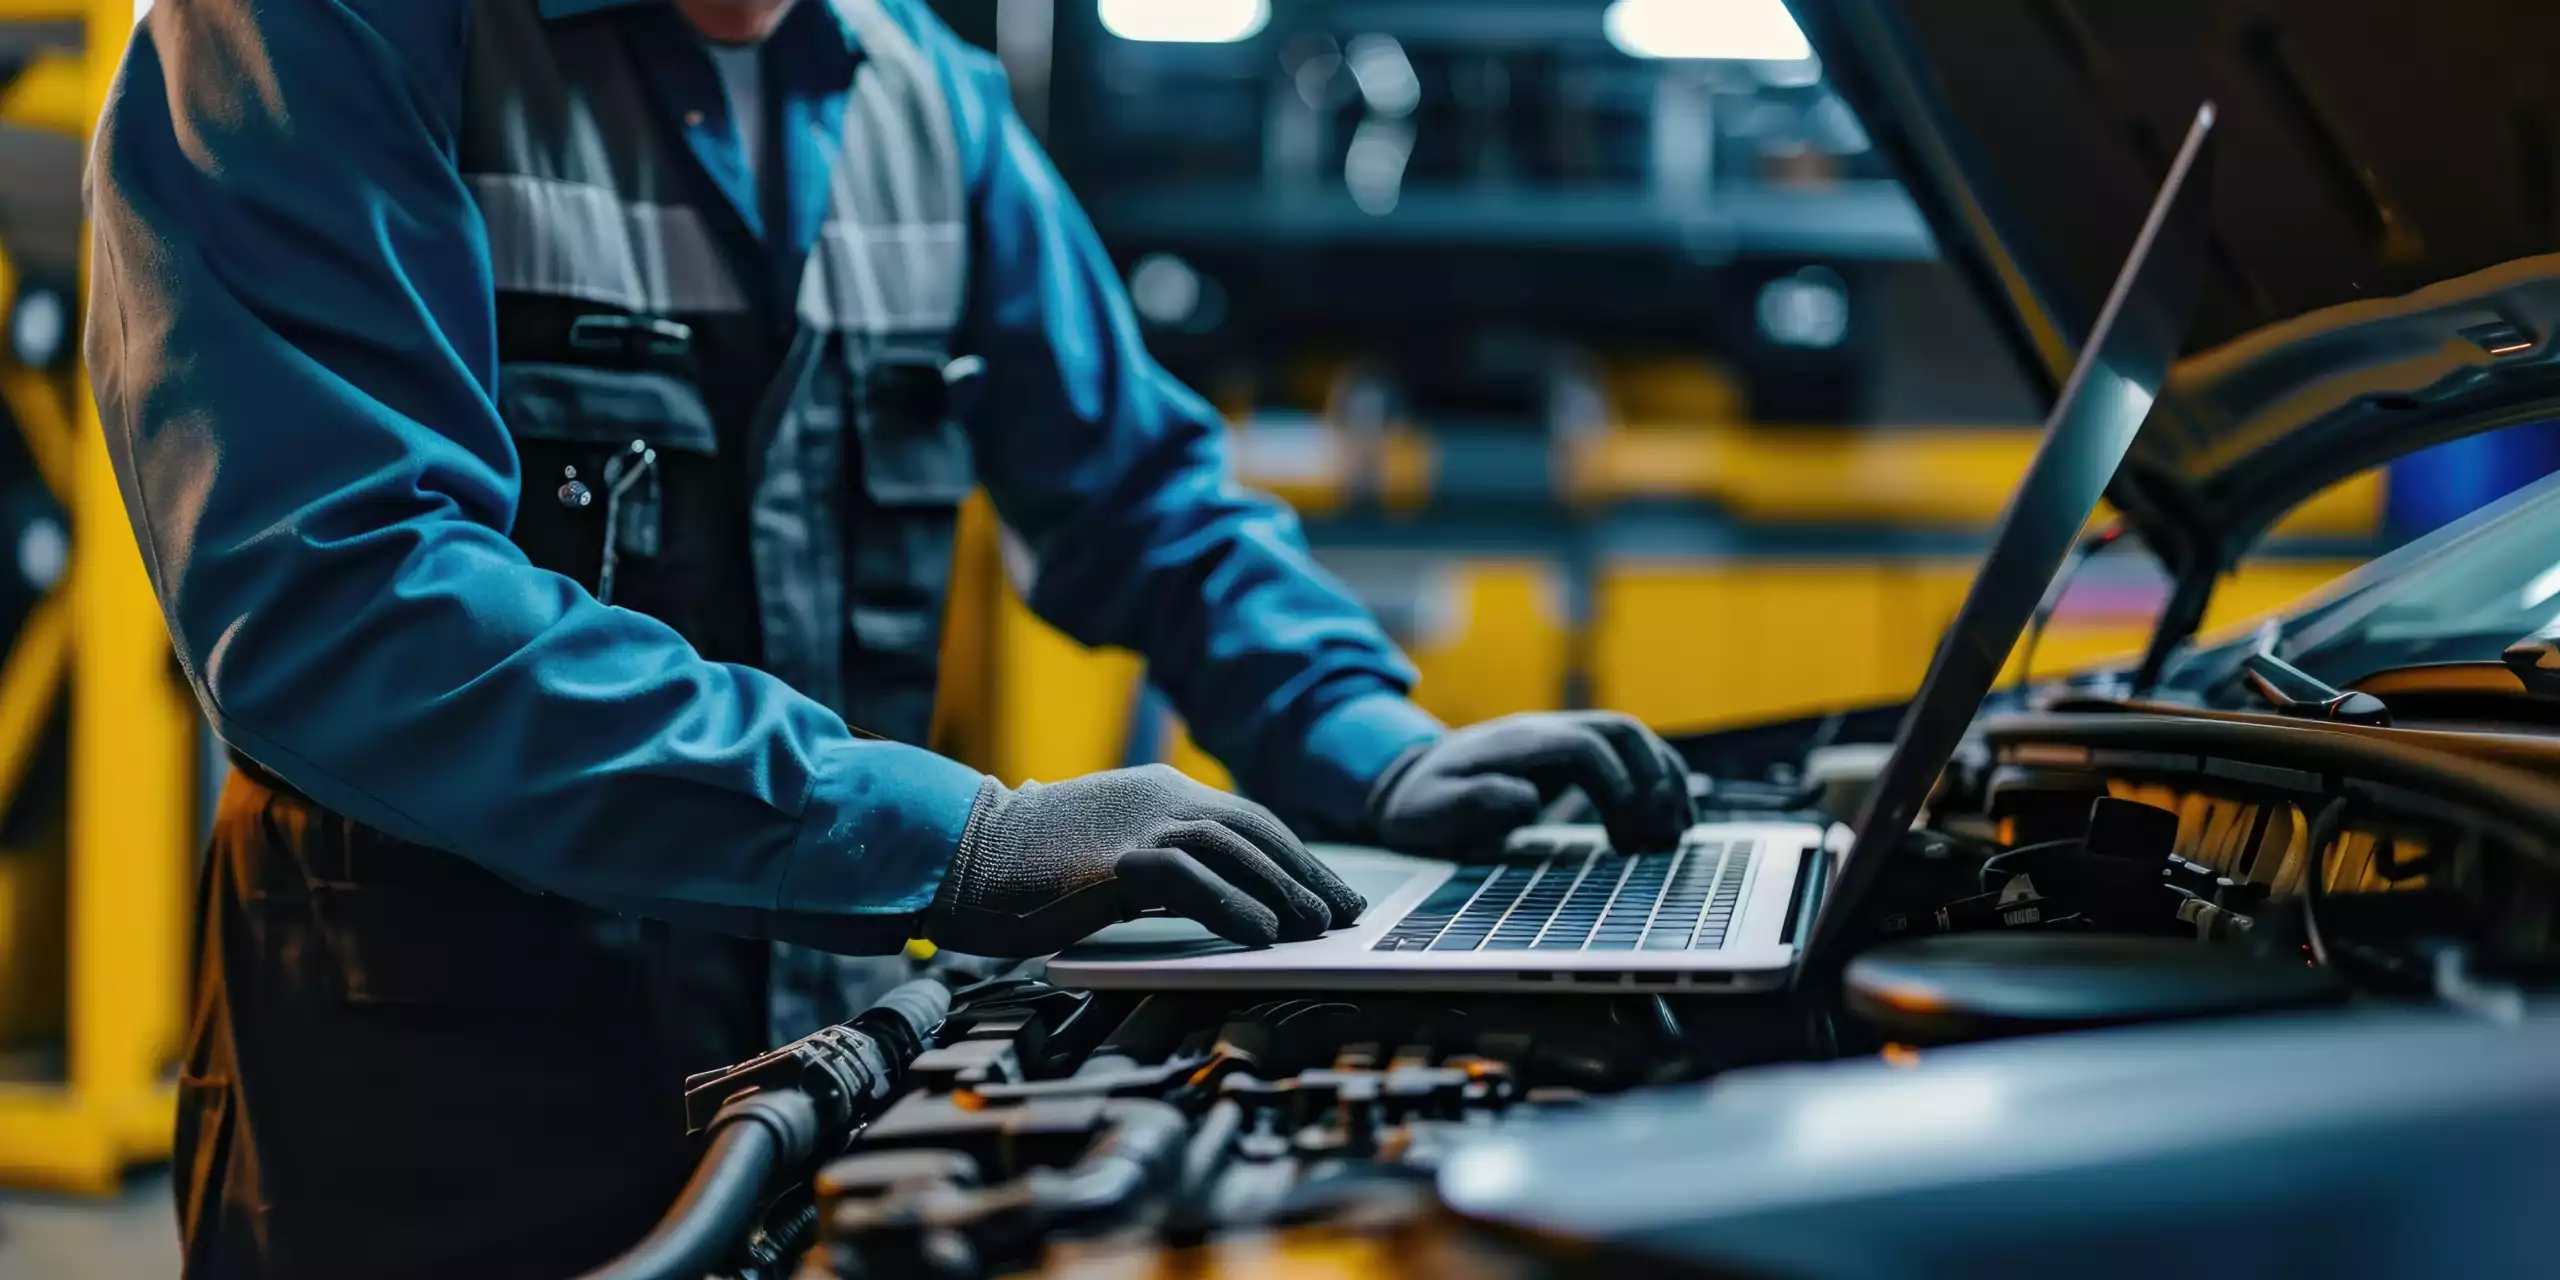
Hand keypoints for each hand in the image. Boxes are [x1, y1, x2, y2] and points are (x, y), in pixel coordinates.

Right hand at [922, 765, 1365, 955]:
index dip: (1296, 856)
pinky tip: (1262, 934)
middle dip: (1306, 873)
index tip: (1333, 890)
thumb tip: (1226, 899)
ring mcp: (1137, 823)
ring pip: (1233, 849)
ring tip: (1317, 927)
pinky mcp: (1113, 858)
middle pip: (1254, 831)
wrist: (958, 851)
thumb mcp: (1111, 856)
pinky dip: (1232, 905)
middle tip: (1346, 912)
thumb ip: (1164, 866)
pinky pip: (1188, 879)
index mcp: (1162, 792)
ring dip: (1282, 890)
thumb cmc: (1030, 868)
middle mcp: (1160, 798)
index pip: (1249, 820)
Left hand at [1367, 711, 1695, 857]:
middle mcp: (1546, 732)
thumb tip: (1527, 798)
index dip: (1614, 783)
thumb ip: (1474, 801)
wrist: (1406, 784)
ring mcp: (1562, 741)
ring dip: (1663, 781)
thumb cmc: (1420, 804)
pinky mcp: (1571, 760)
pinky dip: (1655, 786)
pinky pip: (1627, 758)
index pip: (1583, 744)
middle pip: (1620, 730)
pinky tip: (1663, 827)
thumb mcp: (1430, 810)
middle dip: (1653, 778)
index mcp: (1516, 743)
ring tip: (1671, 836)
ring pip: (1632, 740)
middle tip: (1661, 836)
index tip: (1625, 833)